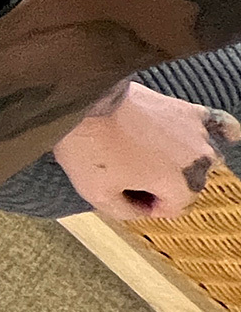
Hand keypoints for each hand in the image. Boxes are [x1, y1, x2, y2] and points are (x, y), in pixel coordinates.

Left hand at [54, 81, 240, 219]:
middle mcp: (199, 160)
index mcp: (181, 185)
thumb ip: (126, 212)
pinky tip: (230, 137)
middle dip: (161, 184)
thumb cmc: (91, 148)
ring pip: (198, 158)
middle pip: (186, 183)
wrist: (85, 100)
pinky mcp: (188, 109)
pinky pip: (219, 123)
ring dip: (179, 160)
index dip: (148, 205)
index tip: (126, 194)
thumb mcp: (98, 195)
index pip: (174, 207)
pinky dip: (223, 132)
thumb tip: (142, 210)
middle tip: (128, 174)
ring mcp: (197, 132)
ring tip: (151, 155)